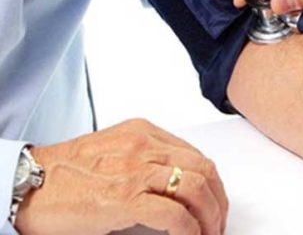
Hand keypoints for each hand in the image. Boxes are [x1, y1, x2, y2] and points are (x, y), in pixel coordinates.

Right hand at [16, 119, 228, 234]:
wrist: (30, 185)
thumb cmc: (67, 173)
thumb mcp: (115, 153)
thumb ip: (146, 159)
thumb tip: (178, 185)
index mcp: (144, 132)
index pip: (196, 155)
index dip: (213, 183)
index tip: (215, 203)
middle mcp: (145, 146)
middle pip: (203, 170)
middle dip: (218, 200)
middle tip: (218, 224)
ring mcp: (136, 170)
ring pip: (195, 189)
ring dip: (209, 217)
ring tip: (209, 234)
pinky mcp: (124, 197)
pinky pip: (174, 214)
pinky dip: (189, 230)